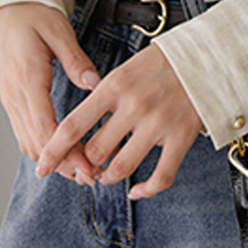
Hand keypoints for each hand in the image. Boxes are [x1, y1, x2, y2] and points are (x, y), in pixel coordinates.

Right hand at [0, 2, 100, 184]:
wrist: (1, 8)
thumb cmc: (30, 15)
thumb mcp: (57, 30)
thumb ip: (76, 59)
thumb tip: (94, 82)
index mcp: (28, 79)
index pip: (45, 128)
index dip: (67, 153)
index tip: (87, 167)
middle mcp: (16, 95)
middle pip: (38, 143)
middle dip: (65, 164)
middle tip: (92, 178)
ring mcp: (12, 100)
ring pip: (29, 142)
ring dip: (55, 161)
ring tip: (82, 173)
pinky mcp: (14, 101)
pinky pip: (26, 133)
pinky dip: (44, 149)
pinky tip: (65, 156)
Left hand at [36, 44, 204, 199]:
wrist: (205, 58)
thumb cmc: (162, 64)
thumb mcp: (124, 71)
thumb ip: (104, 99)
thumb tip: (83, 131)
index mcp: (114, 87)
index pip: (73, 126)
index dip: (53, 150)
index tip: (42, 165)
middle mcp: (134, 107)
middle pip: (95, 151)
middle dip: (85, 164)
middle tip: (85, 166)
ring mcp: (158, 124)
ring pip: (122, 166)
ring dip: (108, 177)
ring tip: (106, 176)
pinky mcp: (181, 138)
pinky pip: (161, 176)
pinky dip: (145, 189)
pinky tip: (137, 190)